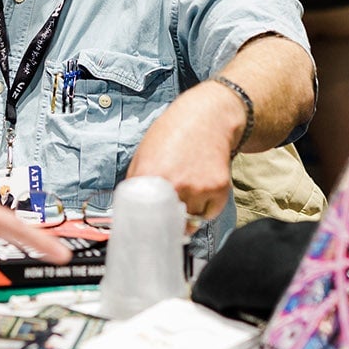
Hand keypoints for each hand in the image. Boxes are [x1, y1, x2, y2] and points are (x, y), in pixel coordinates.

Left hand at [125, 82, 241, 224]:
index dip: (146, 226)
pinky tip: (201, 189)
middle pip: (168, 224)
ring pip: (190, 222)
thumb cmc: (174, 132)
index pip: (144, 218)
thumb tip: (129, 208)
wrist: (208, 117)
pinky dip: (205, 209)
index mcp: (151, 175)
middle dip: (167, 224)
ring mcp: (199, 188)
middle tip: (167, 217)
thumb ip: (136, 181)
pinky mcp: (219, 189)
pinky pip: (209, 214)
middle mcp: (175, 184)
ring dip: (187, 215)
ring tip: (186, 192)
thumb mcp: (144, 152)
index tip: (147, 230)